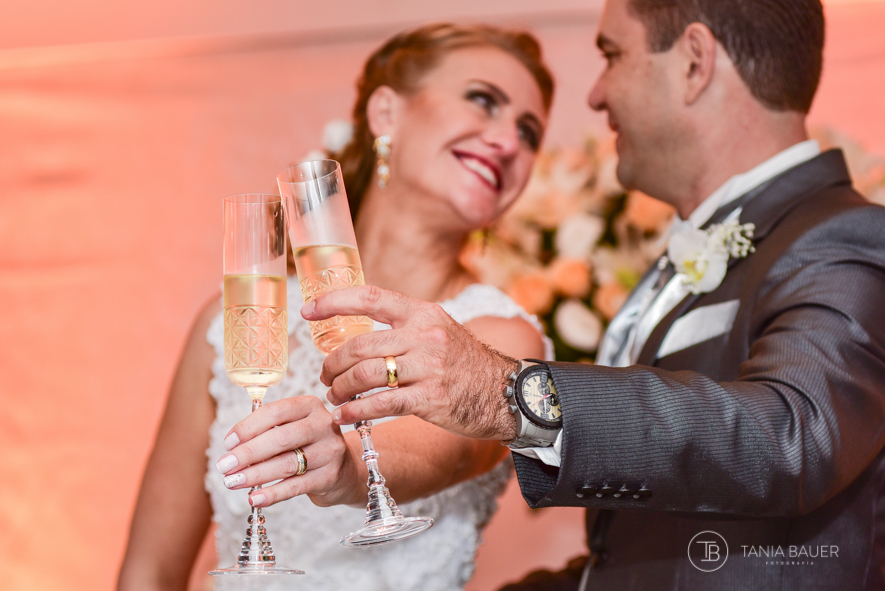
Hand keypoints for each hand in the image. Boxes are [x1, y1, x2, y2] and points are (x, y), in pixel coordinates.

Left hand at [215, 396, 362, 507]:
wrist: (344, 470)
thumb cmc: (308, 446)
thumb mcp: (293, 429)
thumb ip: (267, 431)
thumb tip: (233, 448)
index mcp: (310, 406)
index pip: (275, 412)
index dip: (248, 427)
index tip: (228, 443)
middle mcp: (323, 425)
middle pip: (280, 438)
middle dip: (248, 453)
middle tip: (224, 466)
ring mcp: (330, 451)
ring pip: (286, 463)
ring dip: (255, 475)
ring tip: (232, 482)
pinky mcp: (330, 476)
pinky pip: (295, 486)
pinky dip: (272, 494)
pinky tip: (254, 498)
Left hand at [302, 285, 518, 440]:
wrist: (507, 392)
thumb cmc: (465, 362)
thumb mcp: (440, 329)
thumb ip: (405, 325)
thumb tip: (360, 326)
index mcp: (423, 313)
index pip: (371, 297)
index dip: (334, 301)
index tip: (308, 310)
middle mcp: (425, 336)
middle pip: (360, 345)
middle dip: (332, 363)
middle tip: (325, 376)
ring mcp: (428, 368)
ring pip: (365, 374)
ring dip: (340, 388)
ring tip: (334, 396)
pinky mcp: (430, 398)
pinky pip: (381, 403)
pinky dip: (356, 410)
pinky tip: (345, 415)